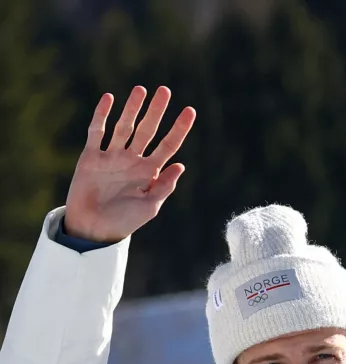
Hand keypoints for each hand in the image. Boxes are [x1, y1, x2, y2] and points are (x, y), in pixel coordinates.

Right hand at [64, 86, 195, 242]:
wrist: (93, 229)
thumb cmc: (124, 222)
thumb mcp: (149, 207)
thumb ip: (164, 187)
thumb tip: (181, 165)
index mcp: (149, 172)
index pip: (168, 145)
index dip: (179, 129)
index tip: (190, 111)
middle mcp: (132, 161)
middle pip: (148, 130)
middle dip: (156, 111)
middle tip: (165, 90)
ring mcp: (112, 157)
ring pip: (124, 126)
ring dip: (132, 108)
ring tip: (141, 89)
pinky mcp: (91, 157)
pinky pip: (97, 131)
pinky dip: (102, 115)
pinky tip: (109, 98)